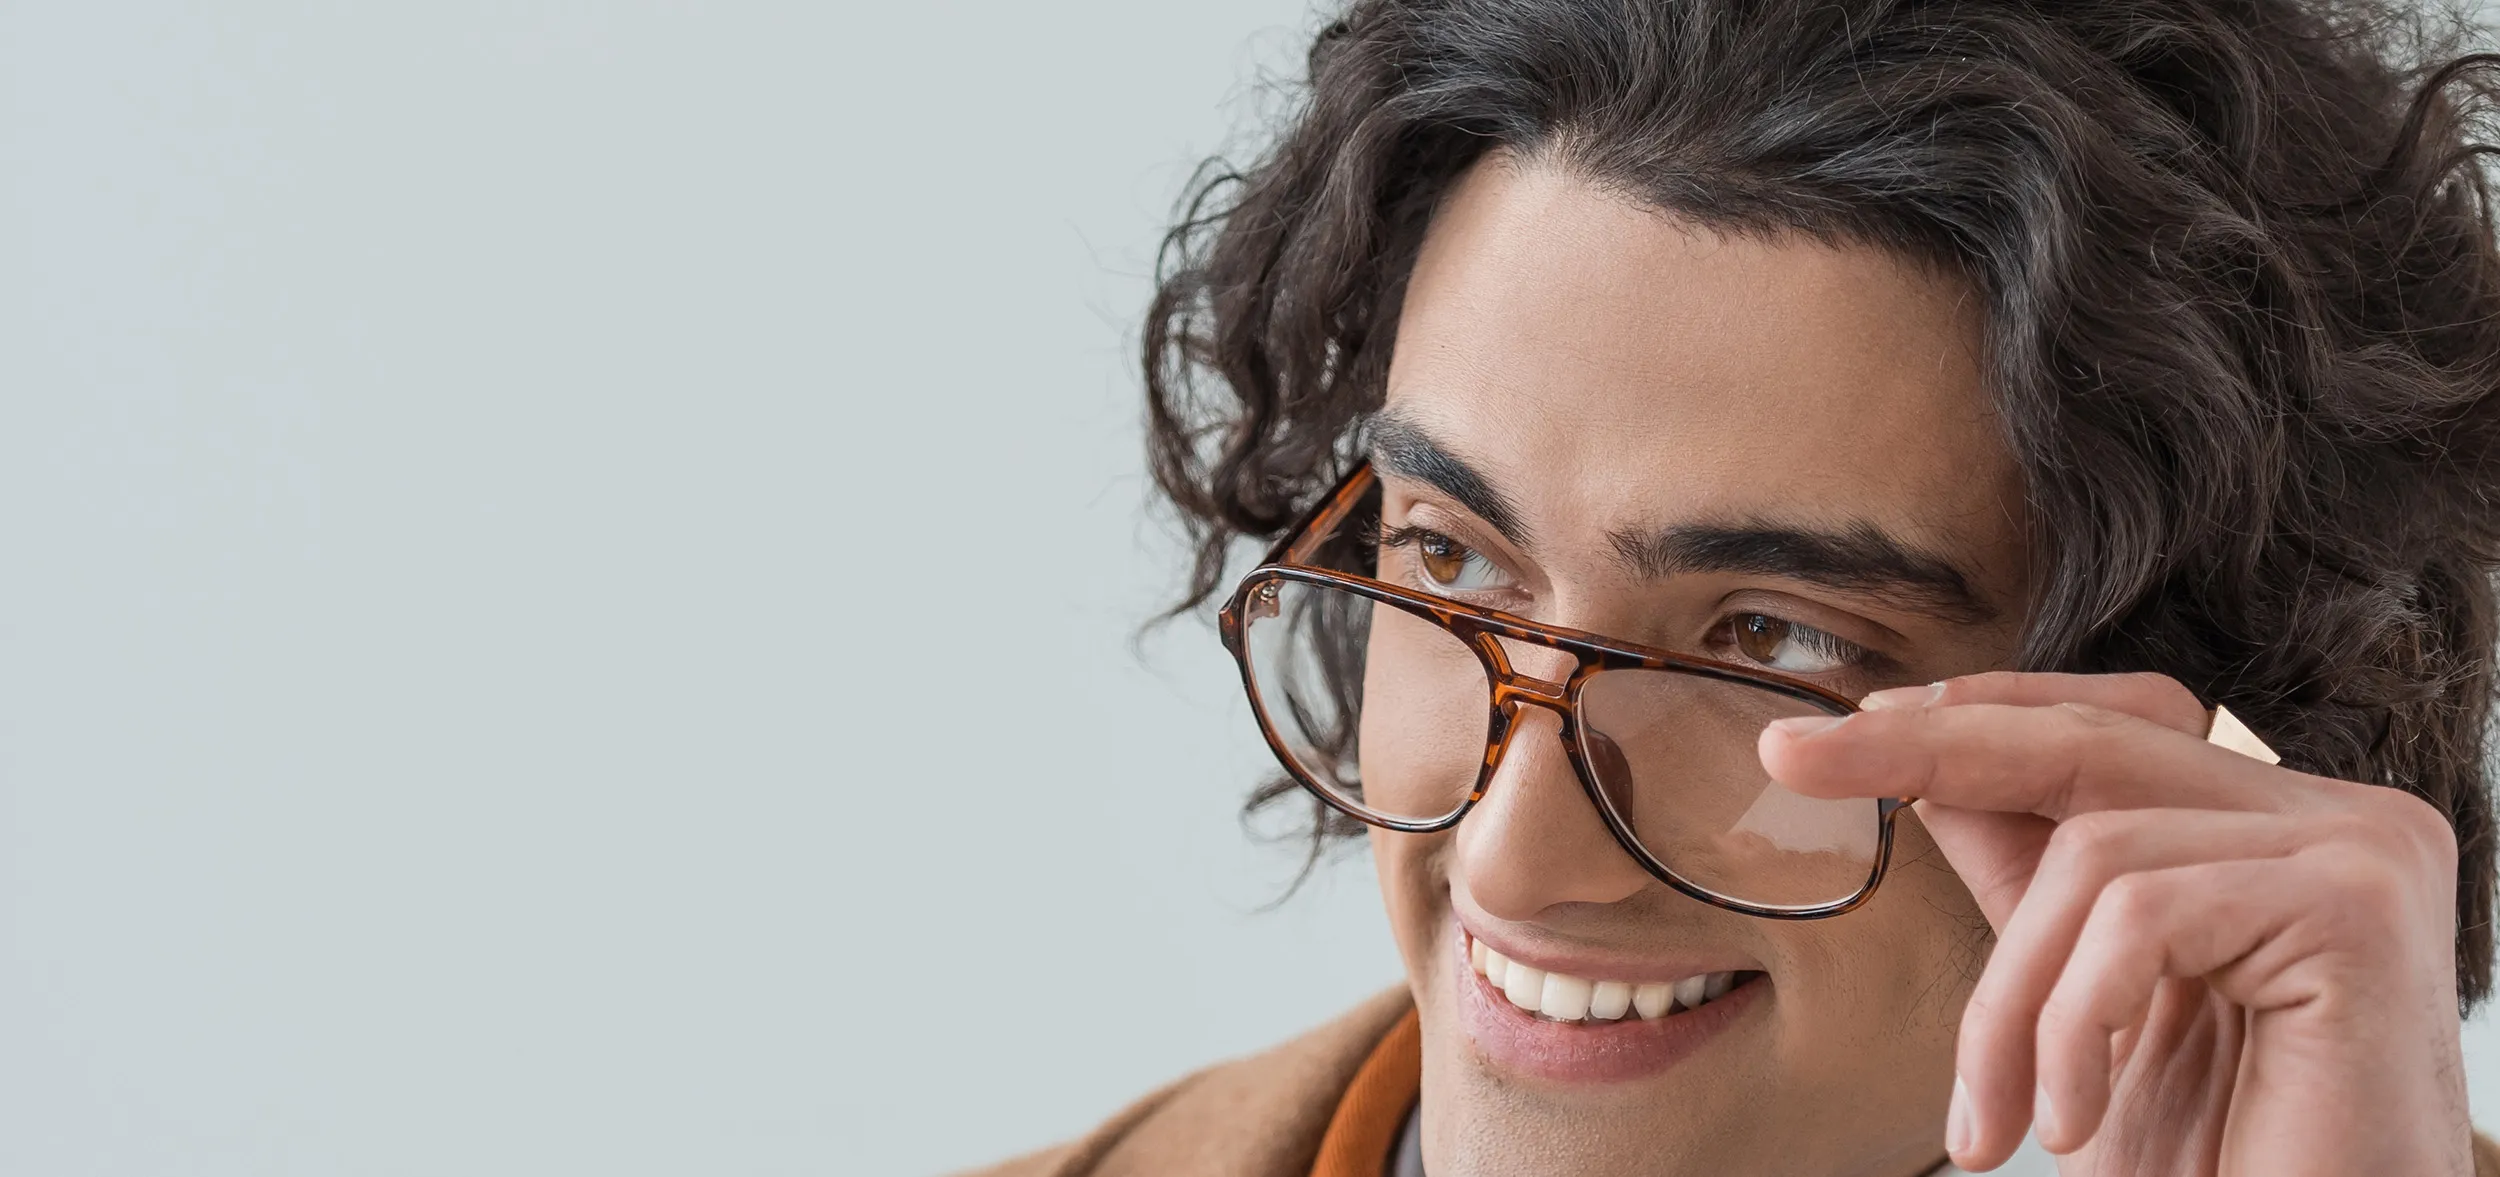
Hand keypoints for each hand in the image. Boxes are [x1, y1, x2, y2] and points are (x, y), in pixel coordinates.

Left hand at [1758, 671, 2471, 1175]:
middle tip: (1792, 757)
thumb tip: (1924, 770)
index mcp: (2280, 831)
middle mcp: (2341, 820)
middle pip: (2092, 746)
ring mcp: (2363, 851)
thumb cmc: (2218, 1164)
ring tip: (1994, 1121)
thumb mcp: (2087, 1006)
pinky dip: (2070, 1024)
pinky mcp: (2357, 905)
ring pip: (2096, 855)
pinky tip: (2074, 1122)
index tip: (1828, 735)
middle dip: (1924, 748)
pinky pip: (2141, 917)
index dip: (1973, 719)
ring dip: (2009, 1003)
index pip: (2108, 728)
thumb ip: (2035, 888)